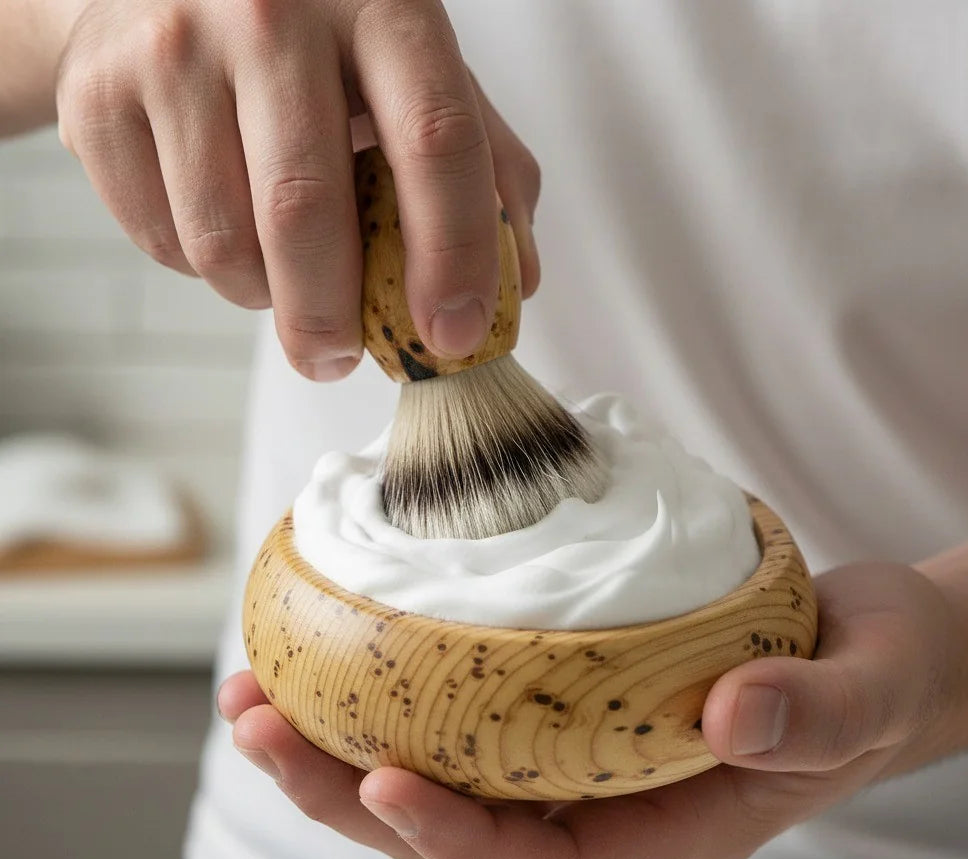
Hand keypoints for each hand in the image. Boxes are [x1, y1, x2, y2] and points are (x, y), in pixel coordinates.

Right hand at [54, 0, 540, 377]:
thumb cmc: (315, 46)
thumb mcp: (413, 74)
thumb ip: (483, 166)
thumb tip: (515, 282)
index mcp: (377, 2)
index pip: (434, 140)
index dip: (452, 256)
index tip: (454, 336)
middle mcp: (269, 10)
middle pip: (304, 210)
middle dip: (331, 319)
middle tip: (341, 358)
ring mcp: (171, 48)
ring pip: (223, 245)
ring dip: (264, 297)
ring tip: (282, 272)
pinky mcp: (97, 96)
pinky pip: (162, 242)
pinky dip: (204, 271)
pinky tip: (222, 227)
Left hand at [220, 560, 967, 858]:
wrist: (871, 640)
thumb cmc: (872, 677)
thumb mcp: (866, 693)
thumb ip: (813, 714)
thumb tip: (729, 714)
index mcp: (663, 824)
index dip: (457, 842)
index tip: (383, 788)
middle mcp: (601, 792)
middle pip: (455, 818)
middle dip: (345, 789)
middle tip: (259, 728)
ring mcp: (574, 739)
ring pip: (440, 758)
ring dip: (340, 729)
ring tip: (258, 687)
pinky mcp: (564, 681)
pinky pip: (463, 692)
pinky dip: (395, 672)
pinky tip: (342, 628)